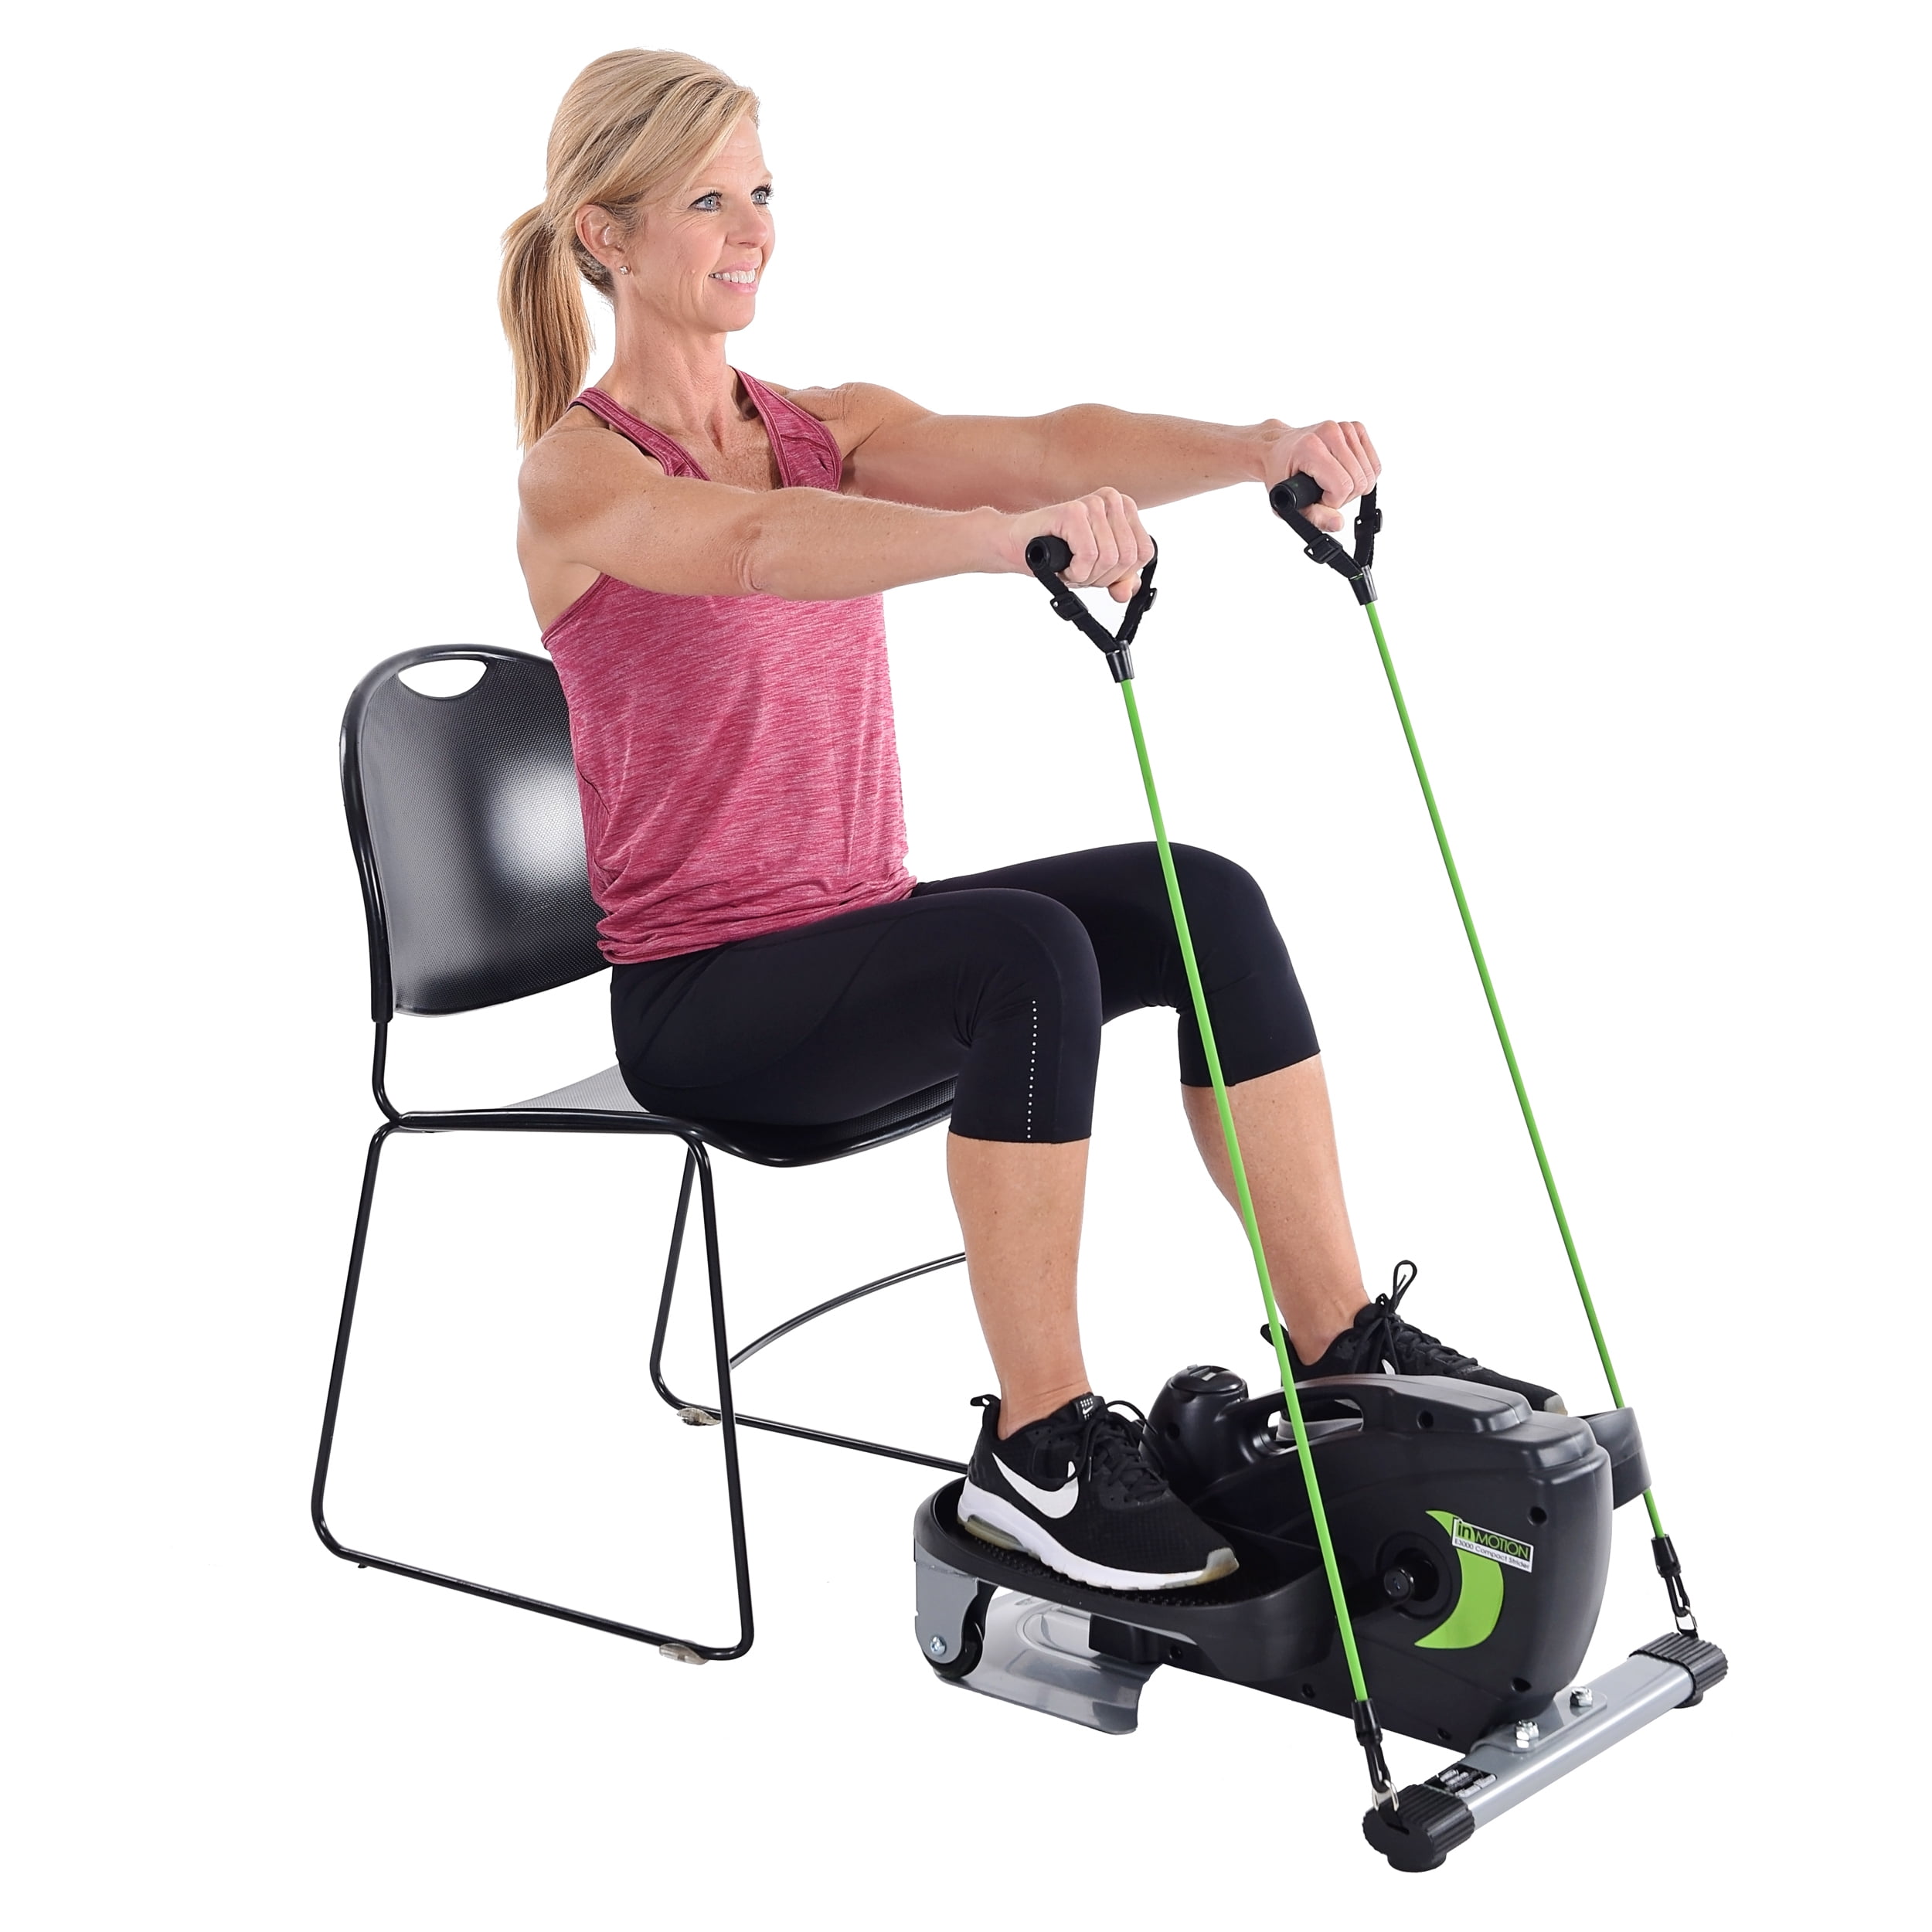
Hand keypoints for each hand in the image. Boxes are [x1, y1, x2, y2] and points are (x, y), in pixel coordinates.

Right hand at [1003, 487, 1152, 601]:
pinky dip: (1075, 571)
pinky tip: (1063, 565)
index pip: (1144, 553)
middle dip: (1102, 577)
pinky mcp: (1074, 511)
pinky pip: (1089, 555)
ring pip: (1109, 558)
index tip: (1098, 571)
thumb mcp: (1098, 571)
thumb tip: (1128, 592)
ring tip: (1069, 566)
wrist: (1017, 547)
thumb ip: (1120, 580)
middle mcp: (1111, 499)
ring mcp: (1093, 503)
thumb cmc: (1057, 555)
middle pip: (1127, 557)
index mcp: (1125, 508)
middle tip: (1080, 570)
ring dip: (1086, 575)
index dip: (1122, 574)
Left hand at [1261, 420, 1380, 531]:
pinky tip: (1344, 473)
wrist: (1277, 448)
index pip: (1343, 486)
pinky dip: (1362, 475)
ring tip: (1331, 481)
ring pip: (1371, 474)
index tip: (1318, 498)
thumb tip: (1339, 523)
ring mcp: (1345, 427)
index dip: (1334, 502)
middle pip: (1360, 481)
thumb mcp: (1287, 503)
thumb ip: (1314, 518)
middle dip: (1345, 495)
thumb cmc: (1280, 473)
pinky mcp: (1356, 428)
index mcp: (1311, 447)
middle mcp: (1330, 432)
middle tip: (1324, 491)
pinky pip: (1374, 464)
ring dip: (1354, 486)